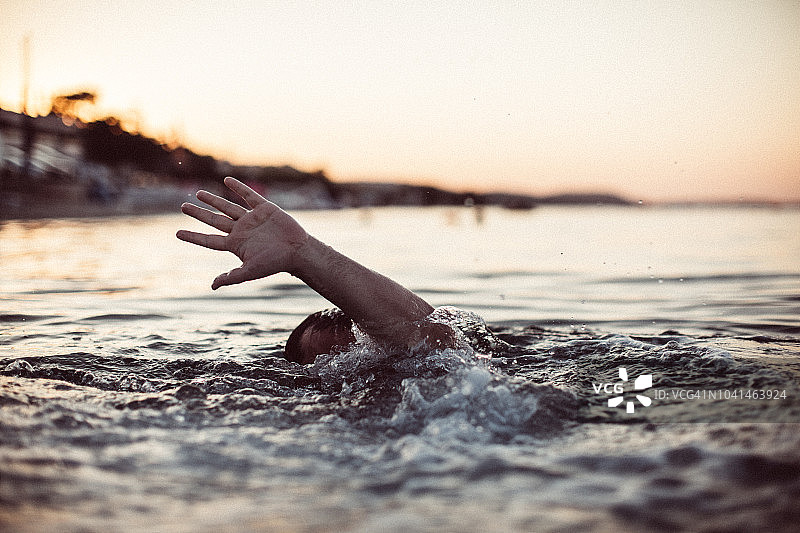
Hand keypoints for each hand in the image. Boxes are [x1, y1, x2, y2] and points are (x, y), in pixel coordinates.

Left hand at [177, 177, 308, 288]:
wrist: (297, 251)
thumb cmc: (275, 263)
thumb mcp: (251, 271)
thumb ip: (232, 277)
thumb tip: (213, 286)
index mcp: (235, 244)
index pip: (209, 240)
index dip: (193, 236)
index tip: (177, 233)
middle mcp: (241, 230)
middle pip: (214, 221)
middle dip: (199, 214)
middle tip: (183, 207)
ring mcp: (251, 219)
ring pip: (227, 207)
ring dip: (213, 200)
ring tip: (198, 193)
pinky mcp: (264, 209)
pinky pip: (248, 196)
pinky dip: (238, 188)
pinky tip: (227, 180)